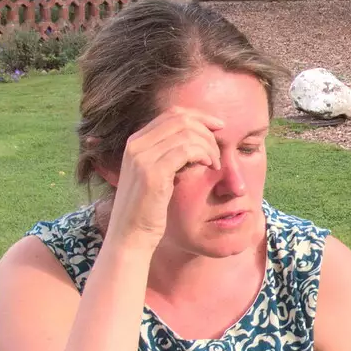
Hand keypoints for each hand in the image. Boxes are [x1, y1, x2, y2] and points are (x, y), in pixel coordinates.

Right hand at [105, 107, 222, 248]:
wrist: (131, 235)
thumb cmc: (148, 209)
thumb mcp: (157, 176)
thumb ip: (169, 156)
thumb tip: (196, 140)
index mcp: (136, 142)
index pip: (172, 114)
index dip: (199, 117)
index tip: (219, 127)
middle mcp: (135, 144)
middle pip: (180, 119)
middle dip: (206, 130)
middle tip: (219, 150)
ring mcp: (141, 157)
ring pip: (186, 133)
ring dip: (208, 145)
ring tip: (215, 163)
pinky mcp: (152, 172)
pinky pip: (186, 150)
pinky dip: (204, 154)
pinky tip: (209, 166)